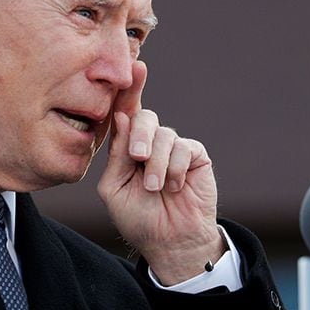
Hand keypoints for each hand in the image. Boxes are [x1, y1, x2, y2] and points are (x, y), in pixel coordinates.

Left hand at [97, 61, 224, 284]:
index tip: (135, 67)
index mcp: (127, 148)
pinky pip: (184, 147)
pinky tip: (175, 186)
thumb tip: (122, 117)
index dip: (128, 90)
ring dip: (157, 163)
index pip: (125, 113)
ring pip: (164, 135)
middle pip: (145, 117)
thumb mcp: (114, 189)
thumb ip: (117, 155)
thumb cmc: (139, 218)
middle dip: (141, 136)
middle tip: (138, 158)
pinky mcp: (194, 155)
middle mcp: (150, 142)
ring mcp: (173, 147)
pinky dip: (175, 168)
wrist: (170, 242)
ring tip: (155, 187)